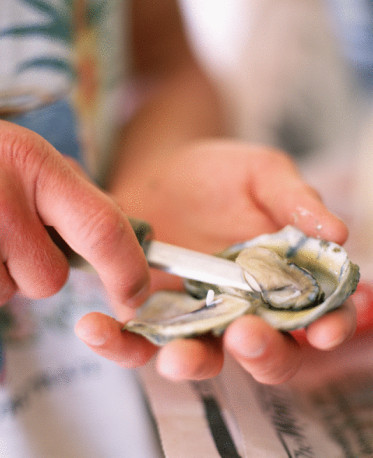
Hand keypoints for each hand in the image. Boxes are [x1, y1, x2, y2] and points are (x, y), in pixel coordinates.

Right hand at [0, 121, 149, 309]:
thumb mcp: (28, 157)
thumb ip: (76, 194)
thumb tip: (127, 235)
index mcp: (34, 164)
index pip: (104, 229)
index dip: (128, 272)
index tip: (134, 297)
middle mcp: (0, 198)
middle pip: (48, 279)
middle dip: (37, 271)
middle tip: (9, 233)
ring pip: (7, 292)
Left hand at [75, 139, 354, 383]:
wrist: (164, 171)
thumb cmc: (221, 174)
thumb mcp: (262, 174)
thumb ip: (296, 201)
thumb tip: (337, 232)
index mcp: (281, 281)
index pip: (316, 316)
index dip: (327, 328)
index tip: (323, 331)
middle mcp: (243, 308)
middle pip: (263, 352)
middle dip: (261, 353)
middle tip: (246, 336)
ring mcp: (195, 316)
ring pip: (201, 357)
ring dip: (191, 363)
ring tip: (175, 356)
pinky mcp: (150, 312)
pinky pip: (137, 341)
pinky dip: (119, 343)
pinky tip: (97, 327)